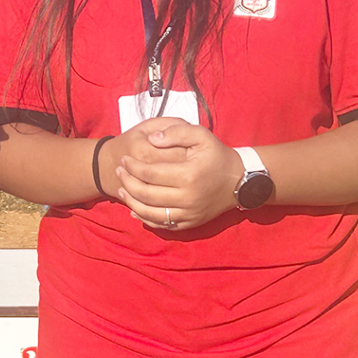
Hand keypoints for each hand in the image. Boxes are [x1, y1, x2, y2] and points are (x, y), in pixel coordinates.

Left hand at [101, 119, 244, 230]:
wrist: (239, 181)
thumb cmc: (217, 156)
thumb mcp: (202, 136)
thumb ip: (176, 132)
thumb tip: (152, 138)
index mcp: (189, 175)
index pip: (150, 174)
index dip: (133, 167)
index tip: (124, 159)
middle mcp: (188, 197)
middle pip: (146, 194)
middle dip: (127, 182)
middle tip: (118, 172)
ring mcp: (189, 213)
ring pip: (151, 213)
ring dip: (132, 202)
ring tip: (121, 190)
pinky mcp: (190, 222)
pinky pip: (162, 225)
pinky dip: (145, 218)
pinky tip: (134, 209)